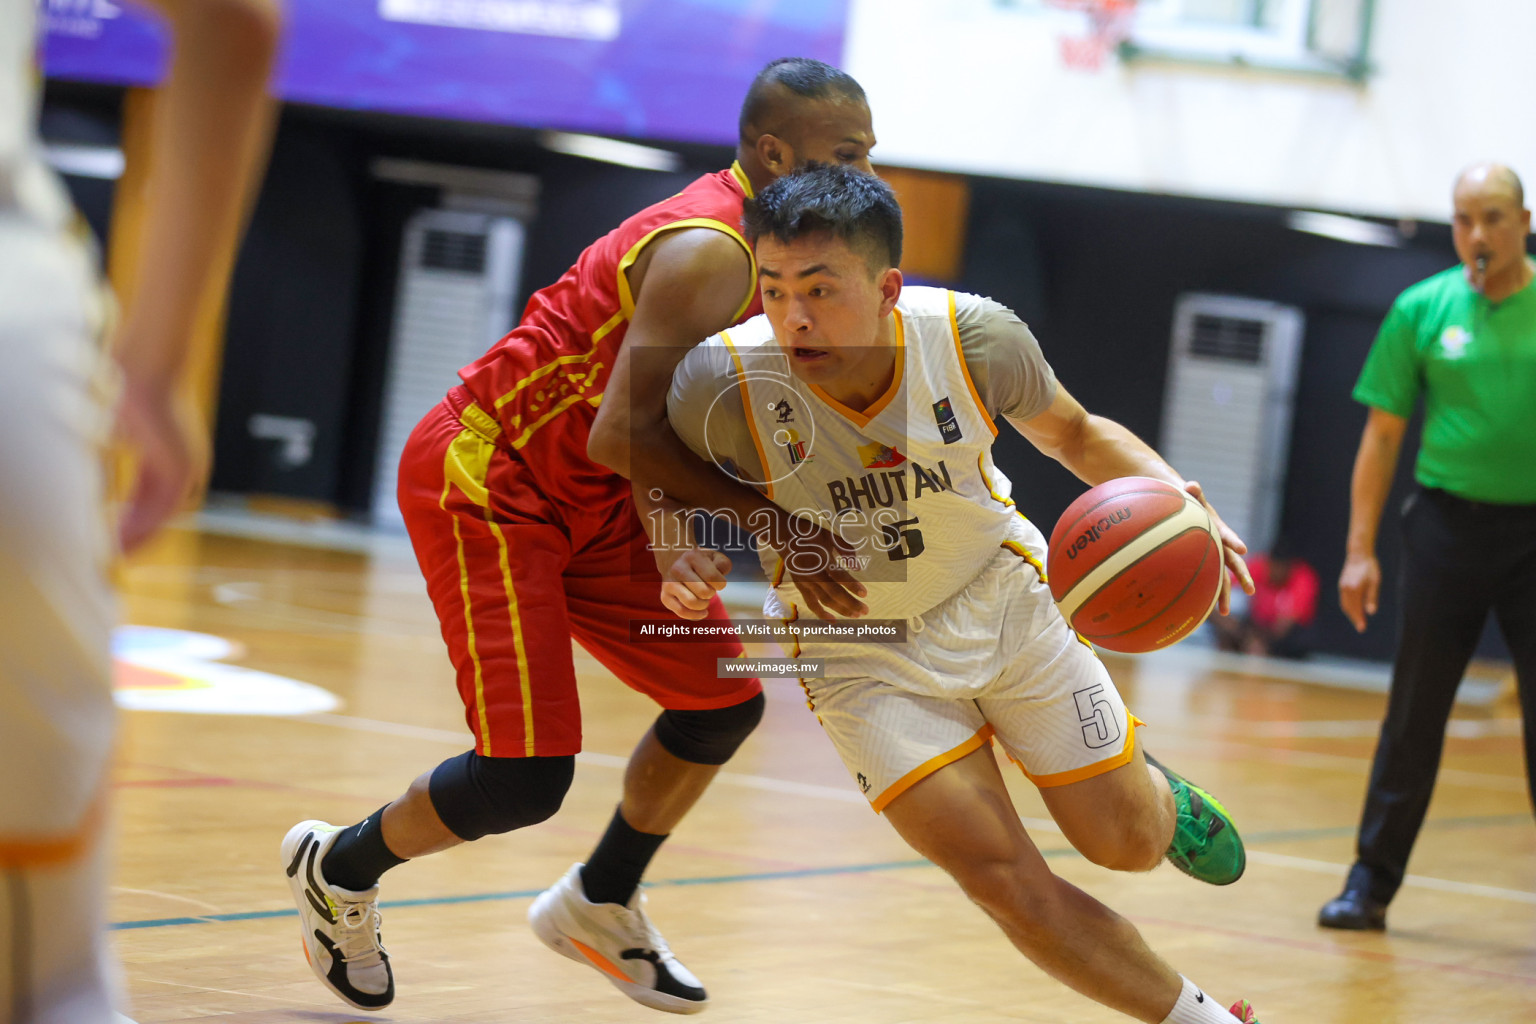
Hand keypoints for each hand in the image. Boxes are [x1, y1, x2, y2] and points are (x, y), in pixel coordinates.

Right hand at [115, 380, 206, 554]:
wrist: (146, 374)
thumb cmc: (134, 397)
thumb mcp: (130, 432)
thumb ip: (125, 451)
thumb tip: (107, 461)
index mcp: (176, 461)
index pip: (157, 500)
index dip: (137, 521)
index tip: (118, 539)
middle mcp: (188, 468)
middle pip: (163, 513)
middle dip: (140, 536)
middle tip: (118, 556)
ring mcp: (186, 469)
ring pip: (164, 515)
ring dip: (140, 535)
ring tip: (117, 553)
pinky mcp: (178, 468)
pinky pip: (162, 506)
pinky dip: (143, 523)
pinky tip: (122, 535)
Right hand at [660, 547, 731, 620]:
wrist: (677, 562)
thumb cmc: (701, 563)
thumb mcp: (715, 558)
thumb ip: (723, 565)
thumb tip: (718, 581)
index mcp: (692, 556)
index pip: (712, 578)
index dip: (720, 584)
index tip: (717, 582)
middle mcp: (678, 568)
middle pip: (704, 592)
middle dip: (711, 593)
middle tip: (708, 589)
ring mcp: (669, 583)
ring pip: (692, 603)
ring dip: (703, 604)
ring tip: (703, 598)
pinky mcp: (665, 597)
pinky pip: (682, 612)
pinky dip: (696, 615)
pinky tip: (702, 612)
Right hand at [778, 523, 868, 620]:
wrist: (783, 536)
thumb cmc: (808, 534)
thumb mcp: (829, 535)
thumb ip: (845, 549)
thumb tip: (858, 567)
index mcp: (821, 560)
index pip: (840, 577)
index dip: (853, 586)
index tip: (865, 594)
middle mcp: (813, 574)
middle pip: (834, 593)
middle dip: (850, 603)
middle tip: (865, 610)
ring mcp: (805, 582)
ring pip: (824, 600)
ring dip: (841, 609)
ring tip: (855, 615)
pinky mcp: (800, 587)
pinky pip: (811, 603)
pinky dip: (821, 613)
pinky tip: (833, 620)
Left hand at [1184, 480, 1252, 615]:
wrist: (1182, 508)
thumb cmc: (1185, 501)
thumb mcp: (1188, 495)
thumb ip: (1192, 492)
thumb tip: (1190, 484)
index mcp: (1217, 527)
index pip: (1227, 535)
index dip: (1234, 541)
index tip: (1243, 549)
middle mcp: (1219, 544)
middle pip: (1233, 562)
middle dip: (1242, 576)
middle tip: (1251, 590)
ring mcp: (1212, 555)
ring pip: (1220, 576)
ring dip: (1222, 593)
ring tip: (1222, 612)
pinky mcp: (1203, 563)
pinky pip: (1205, 579)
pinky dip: (1204, 593)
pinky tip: (1201, 610)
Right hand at [1338, 552, 1379, 632]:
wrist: (1358, 554)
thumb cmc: (1370, 567)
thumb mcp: (1375, 582)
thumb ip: (1372, 597)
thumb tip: (1371, 612)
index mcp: (1354, 589)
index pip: (1356, 608)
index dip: (1359, 619)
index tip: (1362, 628)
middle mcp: (1346, 589)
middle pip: (1348, 608)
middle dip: (1354, 618)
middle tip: (1361, 628)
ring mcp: (1342, 587)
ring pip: (1345, 604)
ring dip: (1350, 613)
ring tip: (1357, 620)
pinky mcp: (1342, 584)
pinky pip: (1343, 599)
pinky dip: (1347, 606)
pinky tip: (1353, 608)